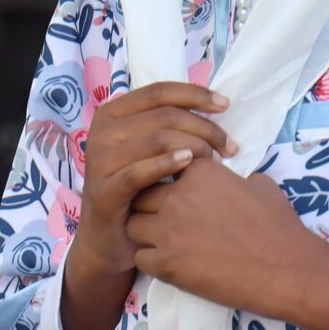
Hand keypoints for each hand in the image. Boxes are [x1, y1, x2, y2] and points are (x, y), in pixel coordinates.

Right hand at [68, 82, 235, 291]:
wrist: (108, 237)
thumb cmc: (139, 189)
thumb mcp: (149, 150)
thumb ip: (170, 126)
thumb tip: (217, 106)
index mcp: (113, 114)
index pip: (160, 91)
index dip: (195, 94)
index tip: (225, 105)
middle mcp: (102, 131)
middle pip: (164, 115)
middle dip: (204, 127)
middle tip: (229, 147)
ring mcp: (99, 160)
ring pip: (157, 139)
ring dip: (194, 146)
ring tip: (215, 162)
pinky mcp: (104, 190)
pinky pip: (140, 172)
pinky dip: (168, 164)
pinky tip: (191, 165)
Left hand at [126, 160, 317, 312]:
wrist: (286, 270)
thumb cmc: (279, 227)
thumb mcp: (261, 186)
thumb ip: (235, 177)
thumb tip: (234, 179)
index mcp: (200, 171)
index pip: (164, 166)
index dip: (169, 180)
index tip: (179, 194)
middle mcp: (178, 196)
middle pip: (141, 194)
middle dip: (150, 205)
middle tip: (167, 219)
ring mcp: (168, 230)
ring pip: (133, 224)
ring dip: (145, 232)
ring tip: (166, 242)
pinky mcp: (166, 263)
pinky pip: (140, 257)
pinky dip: (151, 260)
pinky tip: (170, 262)